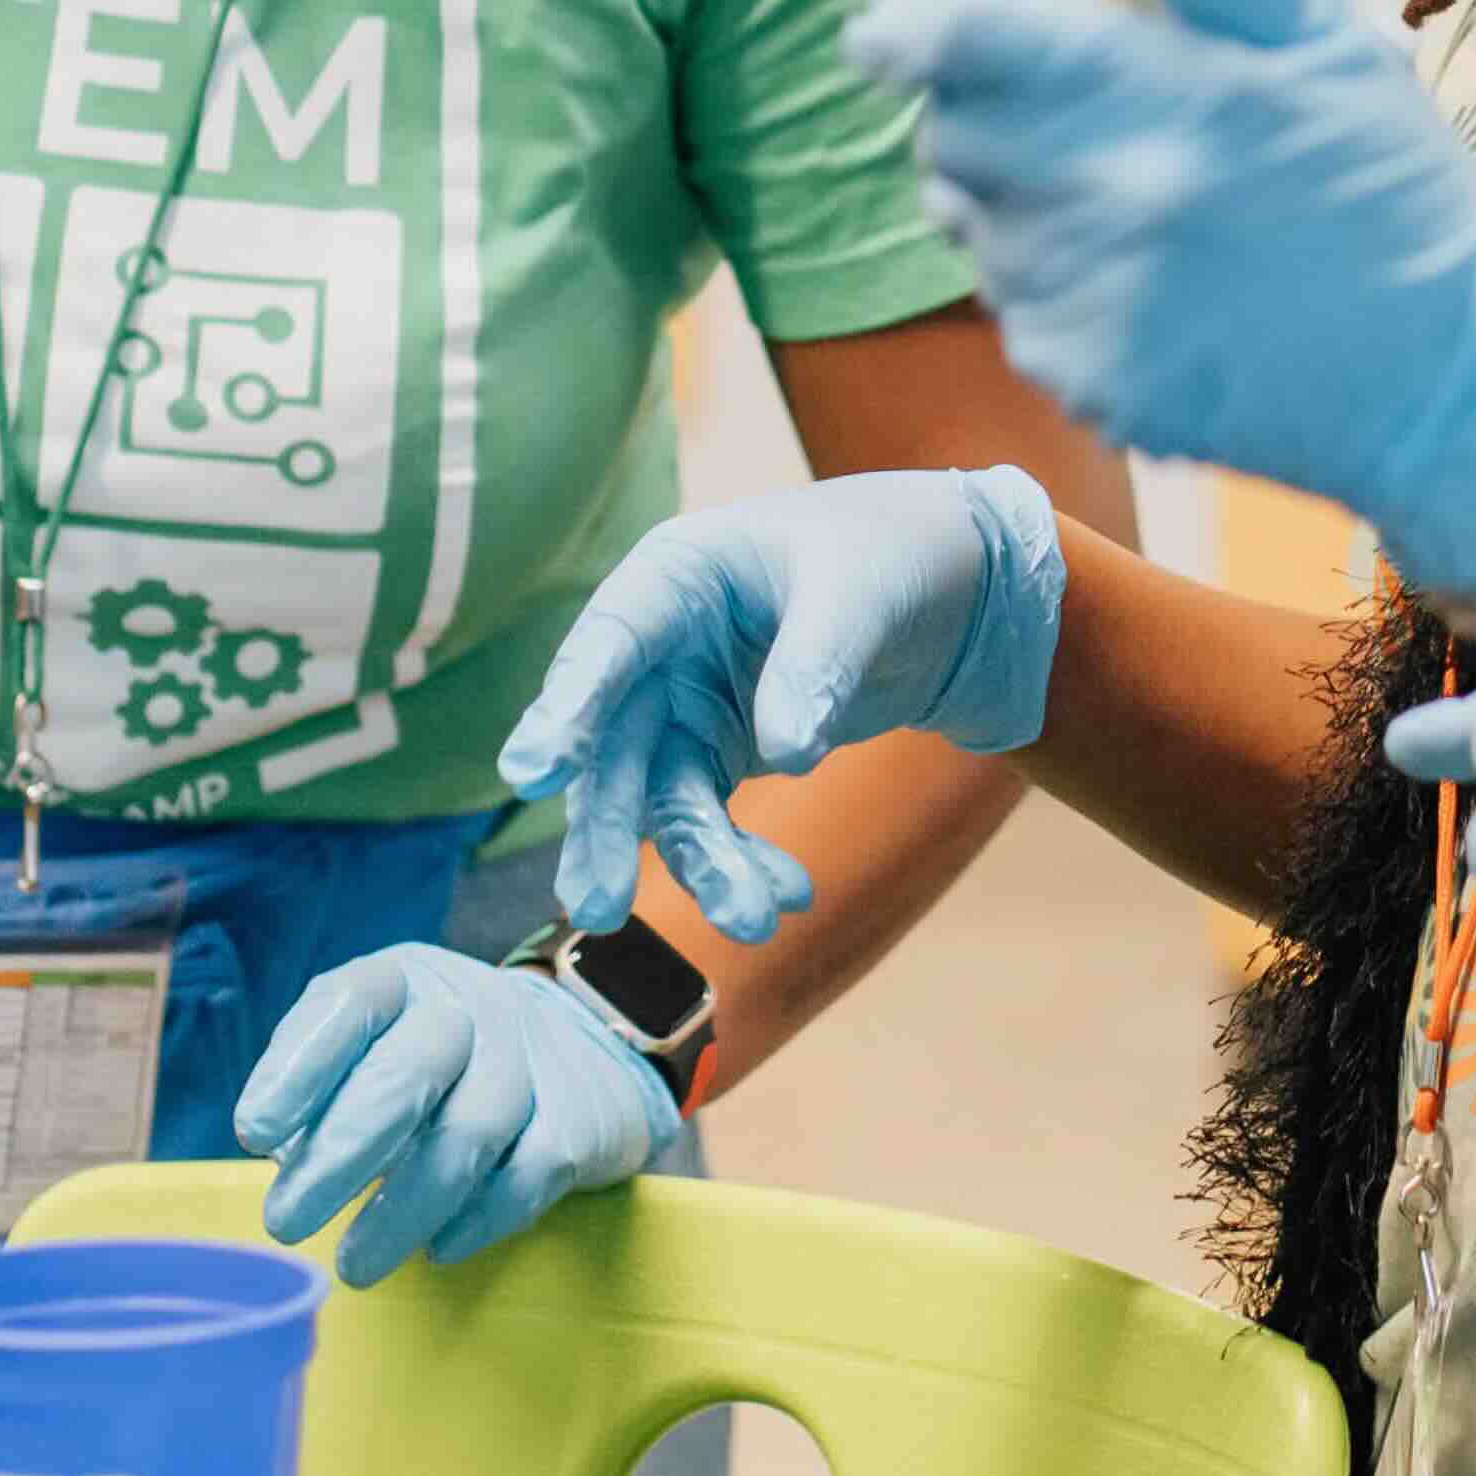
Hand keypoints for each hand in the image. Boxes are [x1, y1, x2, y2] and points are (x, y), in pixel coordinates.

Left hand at [234, 944, 687, 1287]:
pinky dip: (478, 1219)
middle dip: (340, 1155)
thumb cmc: (437, 1062)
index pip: (352, 1003)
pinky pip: (529, 1174)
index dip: (300, 1066)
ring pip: (470, 1133)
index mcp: (404, 981)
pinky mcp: (578, 1119)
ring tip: (354, 1266)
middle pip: (408, 1073)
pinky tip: (438, 1249)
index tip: (254, 1133)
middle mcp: (470, 1007)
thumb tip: (285, 1158)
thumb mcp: (372, 1046)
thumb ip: (323, 1087)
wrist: (579, 1055)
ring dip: (403, 1209)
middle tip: (285, 1223)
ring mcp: (530, 1060)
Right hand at [497, 467, 1066, 940]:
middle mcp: (660, 645)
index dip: (568, 706)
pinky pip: (711, 822)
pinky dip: (744, 862)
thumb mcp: (860, 594)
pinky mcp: (718, 753)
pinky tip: (790, 895)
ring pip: (662, 800)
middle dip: (608, 829)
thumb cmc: (888, 554)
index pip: (611, 640)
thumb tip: (785, 756)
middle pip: (615, 743)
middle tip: (600, 907)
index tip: (532, 774)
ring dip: (701, 865)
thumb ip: (815, 665)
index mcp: (676, 575)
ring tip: (752, 920)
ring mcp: (684, 705)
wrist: (943, 589)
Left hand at [845, 0, 1475, 643]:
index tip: (891, 28)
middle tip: (1066, 99)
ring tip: (1125, 189)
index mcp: (1164, 98)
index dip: (909, 24)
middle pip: (950, 131)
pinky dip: (1048, 278)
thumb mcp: (1325, 40)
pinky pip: (1011, 306)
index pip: (965, 40)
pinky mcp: (1084, 383)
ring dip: (1012, 192)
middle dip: (979, 103)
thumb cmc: (1393, 192)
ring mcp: (1086, 305)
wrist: (1447, 386)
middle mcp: (1105, 207)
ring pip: (972, 220)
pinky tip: (1144, 273)